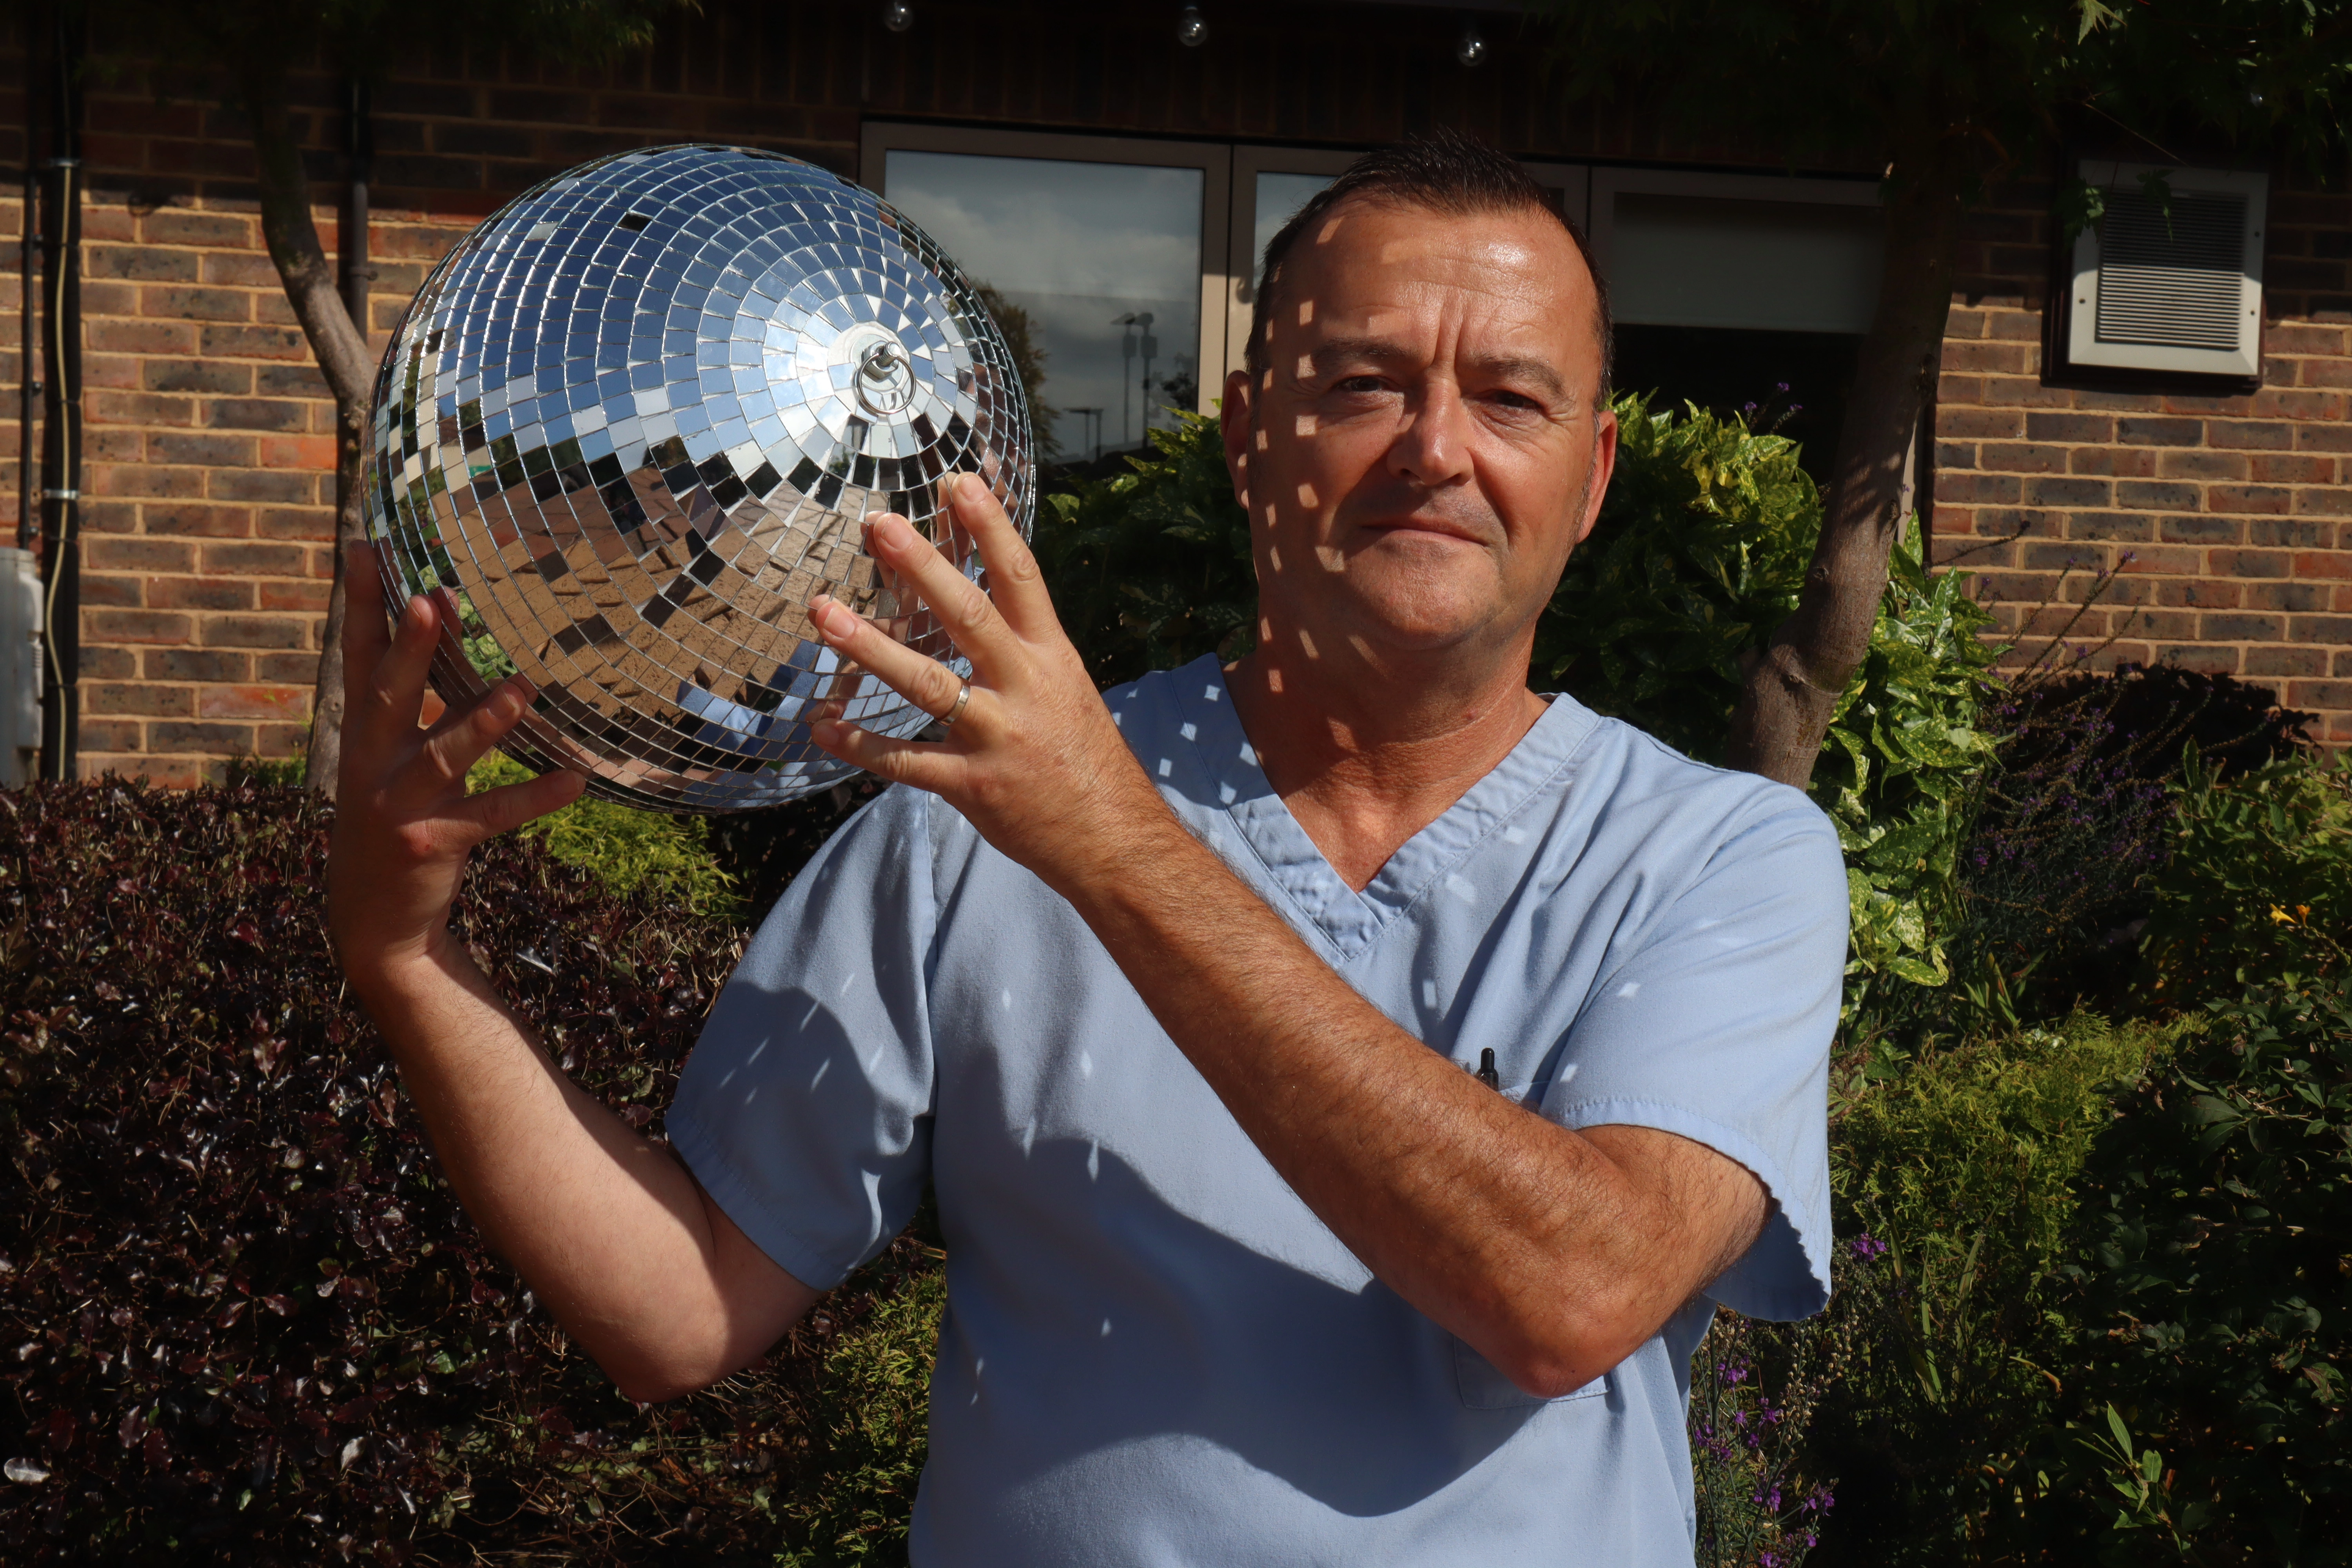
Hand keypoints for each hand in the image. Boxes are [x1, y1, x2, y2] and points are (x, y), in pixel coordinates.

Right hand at [326, 543, 584, 990]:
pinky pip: (492, 816)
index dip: (360, 602)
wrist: (373, 918)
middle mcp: (372, 763)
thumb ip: (426, 699)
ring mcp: (398, 805)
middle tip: (428, 599)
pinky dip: (534, 796)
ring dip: (482, 722)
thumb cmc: (396, 814)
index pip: (358, 656)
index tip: (363, 544)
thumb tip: (456, 628)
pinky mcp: (433, 843)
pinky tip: (576, 779)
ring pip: (444, 755)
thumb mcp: (398, 755)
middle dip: (409, 648)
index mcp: (362, 733)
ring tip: (520, 688)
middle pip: (390, 694)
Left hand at [804, 473, 1166, 892]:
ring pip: (928, 684)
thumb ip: (1021, 652)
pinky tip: (822, 726)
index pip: (1021, 578)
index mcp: (1052, 658)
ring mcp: (998, 738)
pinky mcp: (973, 787)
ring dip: (872, 647)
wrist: (1115, 843)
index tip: (958, 481)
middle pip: (969, 615)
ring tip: (824, 613)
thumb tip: (978, 602)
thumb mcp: (1066, 692)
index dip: (991, 527)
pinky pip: (906, 763)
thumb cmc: (1085, 763)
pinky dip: (861, 746)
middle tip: (877, 524)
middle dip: (921, 566)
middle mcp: (1026, 689)